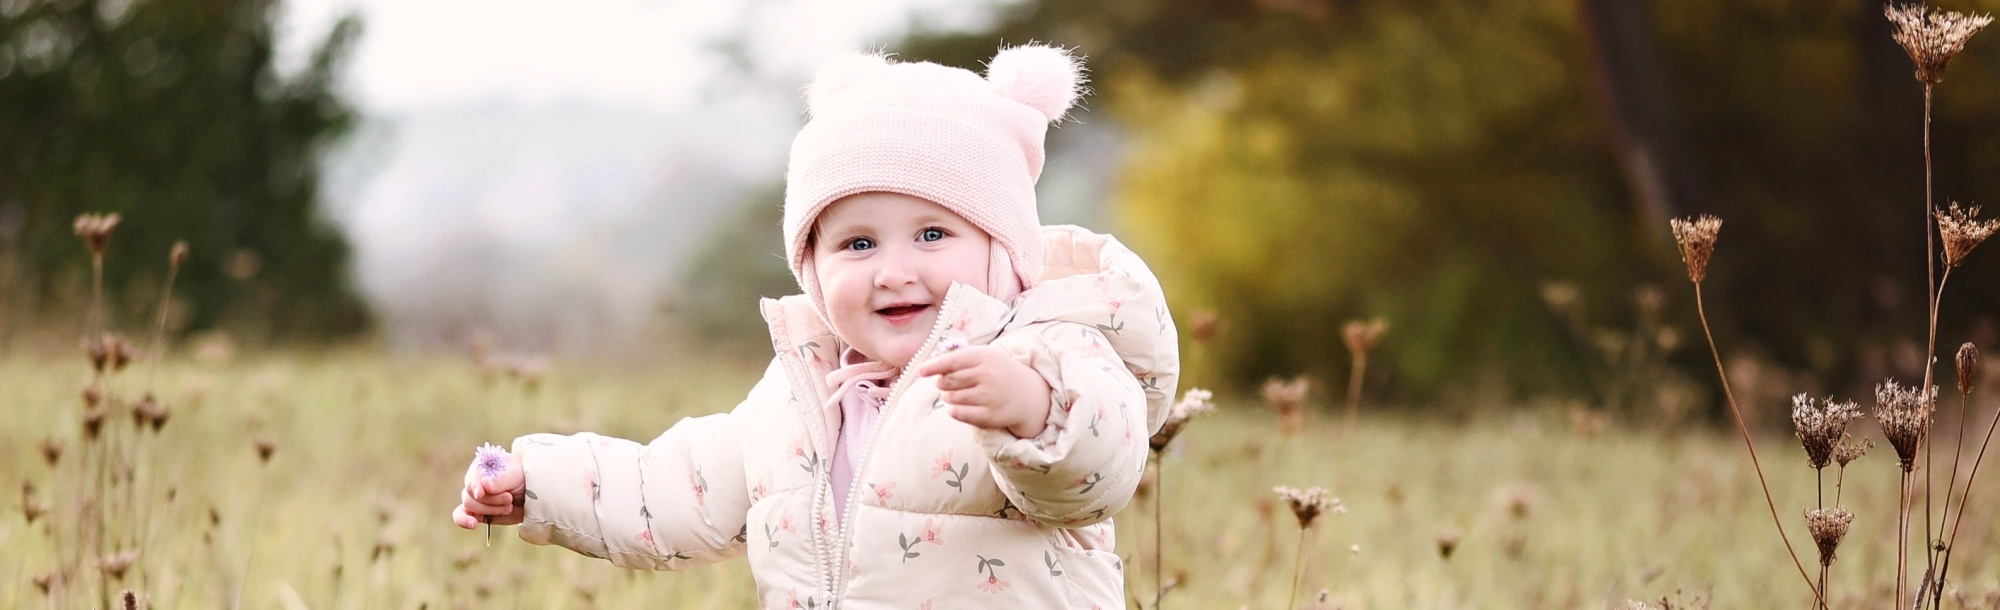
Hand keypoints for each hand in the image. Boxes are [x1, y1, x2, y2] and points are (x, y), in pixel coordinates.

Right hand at [452, 452, 524, 529]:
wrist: (533, 495)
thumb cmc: (524, 478)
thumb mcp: (515, 475)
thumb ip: (501, 480)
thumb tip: (485, 485)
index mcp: (482, 466)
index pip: (472, 476)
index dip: (476, 486)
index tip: (481, 494)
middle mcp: (475, 481)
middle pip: (470, 493)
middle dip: (491, 500)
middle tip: (509, 498)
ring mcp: (475, 497)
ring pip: (469, 505)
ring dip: (490, 509)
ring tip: (508, 507)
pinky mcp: (477, 512)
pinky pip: (461, 515)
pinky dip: (463, 520)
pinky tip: (472, 524)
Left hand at [916, 345, 1052, 438]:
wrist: (1027, 394)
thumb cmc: (998, 372)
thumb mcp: (984, 356)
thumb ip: (959, 357)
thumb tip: (931, 363)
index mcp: (985, 356)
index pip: (952, 361)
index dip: (934, 366)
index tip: (921, 371)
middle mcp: (988, 375)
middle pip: (948, 380)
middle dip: (942, 383)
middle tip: (948, 383)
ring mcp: (990, 396)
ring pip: (951, 398)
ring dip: (948, 397)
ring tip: (958, 394)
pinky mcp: (989, 415)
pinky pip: (958, 413)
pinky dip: (953, 410)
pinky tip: (957, 407)